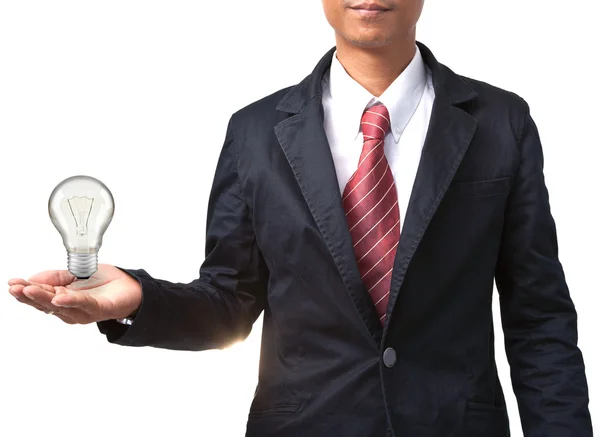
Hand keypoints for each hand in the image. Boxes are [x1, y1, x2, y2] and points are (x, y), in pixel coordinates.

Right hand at [7, 264, 141, 324]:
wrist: (130, 286)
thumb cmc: (104, 282)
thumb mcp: (74, 273)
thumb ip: (54, 277)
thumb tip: (32, 279)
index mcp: (62, 298)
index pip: (39, 295)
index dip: (25, 289)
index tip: (12, 283)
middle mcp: (69, 308)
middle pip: (45, 303)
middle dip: (29, 295)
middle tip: (16, 288)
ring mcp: (83, 311)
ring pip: (60, 305)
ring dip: (44, 298)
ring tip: (30, 290)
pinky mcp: (99, 309)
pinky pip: (83, 305)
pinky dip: (71, 301)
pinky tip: (59, 298)